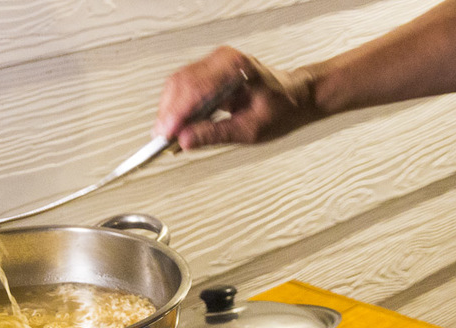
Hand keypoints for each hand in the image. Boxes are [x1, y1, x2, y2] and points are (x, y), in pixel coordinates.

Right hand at [153, 46, 322, 149]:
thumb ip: (216, 134)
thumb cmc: (281, 109)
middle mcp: (222, 60)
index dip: (177, 113)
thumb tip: (186, 141)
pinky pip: (183, 87)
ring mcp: (214, 63)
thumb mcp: (251, 130)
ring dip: (168, 111)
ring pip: (177, 84)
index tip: (166, 134)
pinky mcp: (208, 73)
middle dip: (168, 113)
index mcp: (236, 68)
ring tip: (166, 136)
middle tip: (161, 139)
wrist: (294, 97)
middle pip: (181, 83)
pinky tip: (174, 125)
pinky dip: (175, 107)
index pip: (196, 87)